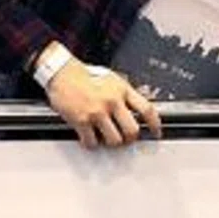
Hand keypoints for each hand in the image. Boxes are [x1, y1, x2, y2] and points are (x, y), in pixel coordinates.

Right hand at [43, 55, 162, 148]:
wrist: (62, 72)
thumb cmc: (86, 75)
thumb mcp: (113, 79)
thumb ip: (126, 94)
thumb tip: (140, 107)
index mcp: (122, 90)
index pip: (147, 109)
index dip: (155, 124)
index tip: (156, 132)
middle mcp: (112, 101)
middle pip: (132, 130)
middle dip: (131, 138)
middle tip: (126, 138)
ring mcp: (97, 112)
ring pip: (114, 140)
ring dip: (112, 143)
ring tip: (107, 137)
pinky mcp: (81, 121)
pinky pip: (92, 142)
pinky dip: (92, 144)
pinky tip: (91, 138)